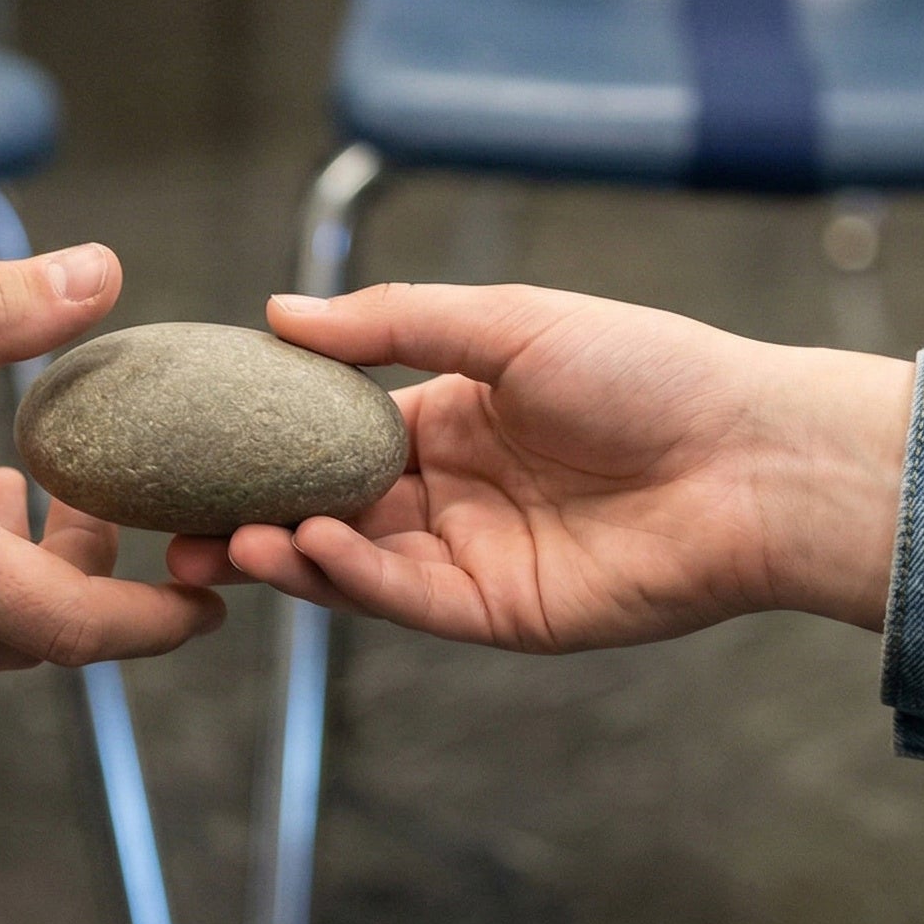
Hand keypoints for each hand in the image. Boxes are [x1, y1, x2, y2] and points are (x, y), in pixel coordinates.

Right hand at [165, 285, 915, 649]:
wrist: (753, 456)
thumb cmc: (651, 370)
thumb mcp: (507, 322)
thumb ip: (389, 323)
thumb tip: (278, 311)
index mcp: (451, 417)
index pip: (330, 434)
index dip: (261, 442)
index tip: (187, 441)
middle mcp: (450, 492)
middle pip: (324, 510)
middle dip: (248, 518)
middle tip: (171, 521)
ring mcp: (471, 558)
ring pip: (352, 564)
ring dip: (285, 554)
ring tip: (223, 540)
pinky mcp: (500, 613)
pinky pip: (404, 599)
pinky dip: (349, 580)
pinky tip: (305, 550)